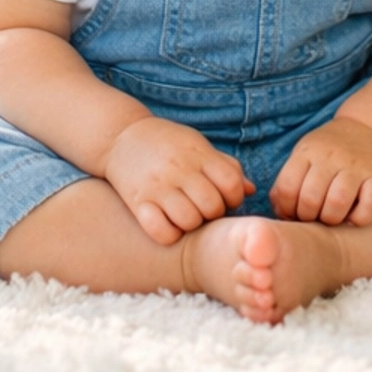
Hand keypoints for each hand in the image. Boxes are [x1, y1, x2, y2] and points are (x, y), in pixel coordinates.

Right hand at [102, 117, 252, 245]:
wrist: (121, 137)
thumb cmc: (168, 143)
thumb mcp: (199, 146)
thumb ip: (225, 166)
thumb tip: (250, 190)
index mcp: (199, 154)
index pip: (231, 183)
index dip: (234, 197)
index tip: (223, 198)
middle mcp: (179, 169)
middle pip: (212, 206)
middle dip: (213, 213)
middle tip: (203, 209)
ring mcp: (158, 186)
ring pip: (189, 221)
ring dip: (191, 224)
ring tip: (186, 215)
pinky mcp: (137, 202)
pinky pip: (160, 231)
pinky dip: (168, 234)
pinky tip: (167, 224)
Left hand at [271, 116, 371, 225]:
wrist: (366, 128)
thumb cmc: (327, 152)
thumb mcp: (303, 156)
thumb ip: (288, 182)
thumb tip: (280, 213)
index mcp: (307, 152)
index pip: (286, 188)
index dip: (286, 209)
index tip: (293, 213)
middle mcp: (331, 157)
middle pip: (310, 199)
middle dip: (307, 218)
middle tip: (313, 217)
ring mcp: (355, 166)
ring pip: (337, 203)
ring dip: (331, 219)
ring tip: (331, 217)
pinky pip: (369, 206)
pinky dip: (359, 219)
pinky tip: (353, 217)